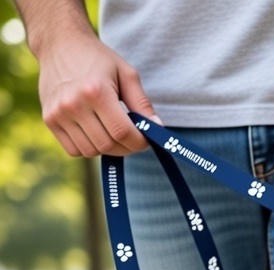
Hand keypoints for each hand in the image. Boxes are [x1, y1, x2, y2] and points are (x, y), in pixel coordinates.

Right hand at [37, 29, 158, 157]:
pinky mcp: (49, 119)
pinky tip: (96, 133)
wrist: (59, 45)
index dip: (140, 142)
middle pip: (108, 145)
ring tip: (113, 133)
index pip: (123, 133)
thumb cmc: (98, 59)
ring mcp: (58, 114)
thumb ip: (142, 103)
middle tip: (133, 139)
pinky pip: (74, 150)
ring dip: (108, 149)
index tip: (146, 140)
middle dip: (127, 148)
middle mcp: (73, 104)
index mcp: (96, 92)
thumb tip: (157, 129)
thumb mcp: (126, 74)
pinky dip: (89, 148)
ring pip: (91, 151)